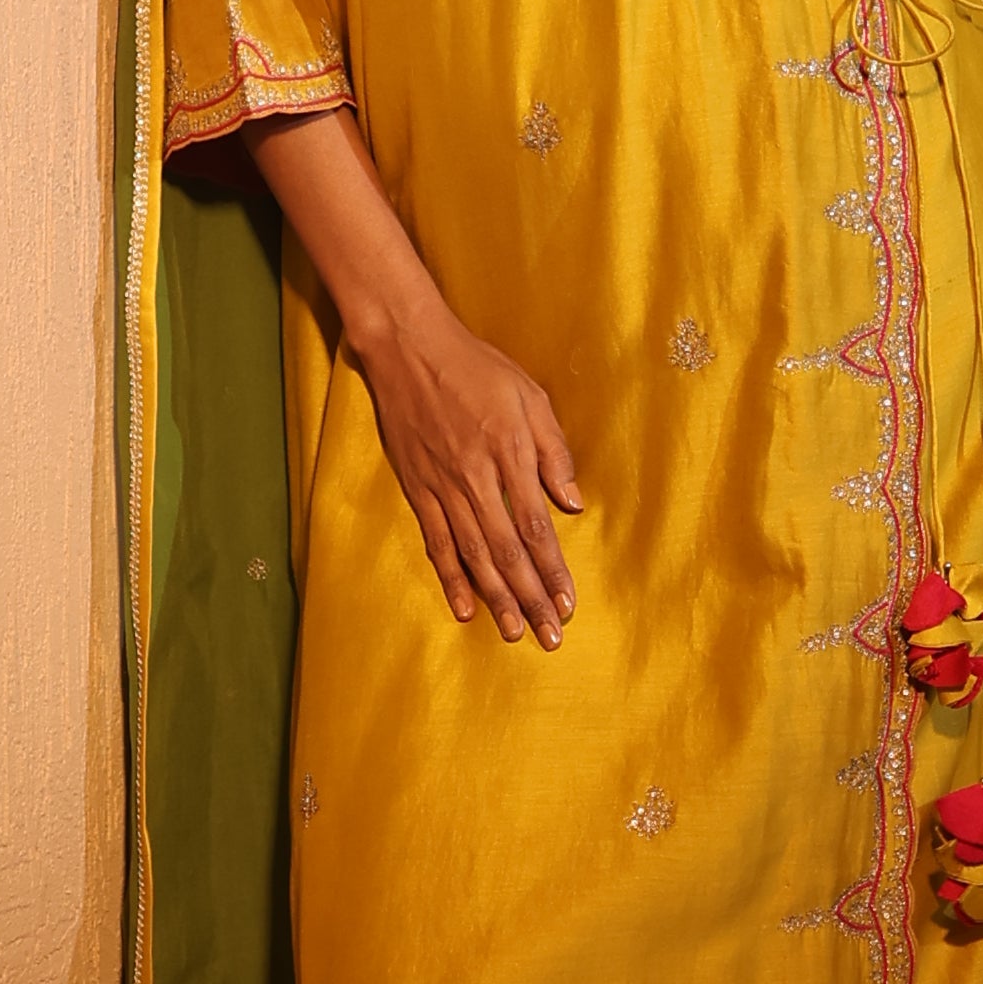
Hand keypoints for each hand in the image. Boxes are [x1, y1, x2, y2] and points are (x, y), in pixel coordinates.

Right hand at [243, 104, 586, 641]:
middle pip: (507, 552)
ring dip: (497, 598)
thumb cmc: (476, 366)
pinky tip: (465, 607)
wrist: (409, 347)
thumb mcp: (530, 396)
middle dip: (531, 598)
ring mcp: (443, 487)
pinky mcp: (417, 488)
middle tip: (550, 636)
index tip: (569, 603)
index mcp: (509, 455)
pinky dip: (451, 577)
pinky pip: (436, 542)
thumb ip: (552, 451)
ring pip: (474, 556)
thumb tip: (573, 503)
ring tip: (515, 632)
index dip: (553, 570)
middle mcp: (475, 479)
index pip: (536, 528)